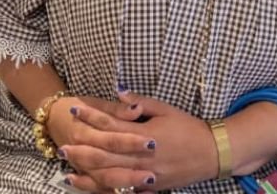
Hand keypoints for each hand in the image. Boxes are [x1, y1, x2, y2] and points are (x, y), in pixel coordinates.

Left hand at [65, 90, 217, 191]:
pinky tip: (89, 185)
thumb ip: (140, 103)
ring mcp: (144, 174)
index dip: (92, 115)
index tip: (75, 108)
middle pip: (105, 152)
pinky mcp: (149, 187)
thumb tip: (119, 93)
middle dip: (82, 147)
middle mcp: (141, 156)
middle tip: (63, 143)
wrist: (212, 153)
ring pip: (109, 174)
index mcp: (144, 133)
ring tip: (68, 166)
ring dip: (87, 170)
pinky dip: (103, 188)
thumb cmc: (189, 128)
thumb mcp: (166, 110)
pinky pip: (122, 189)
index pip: (112, 123)